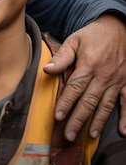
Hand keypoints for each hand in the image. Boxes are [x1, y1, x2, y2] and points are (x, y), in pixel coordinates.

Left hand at [43, 14, 125, 140]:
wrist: (119, 28)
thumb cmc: (93, 35)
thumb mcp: (75, 40)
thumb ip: (62, 57)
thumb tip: (46, 70)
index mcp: (89, 64)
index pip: (74, 87)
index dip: (65, 103)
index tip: (57, 116)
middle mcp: (104, 75)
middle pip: (89, 101)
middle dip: (78, 119)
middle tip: (69, 135)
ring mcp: (117, 81)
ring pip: (106, 105)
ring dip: (98, 122)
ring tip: (89, 136)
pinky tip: (123, 132)